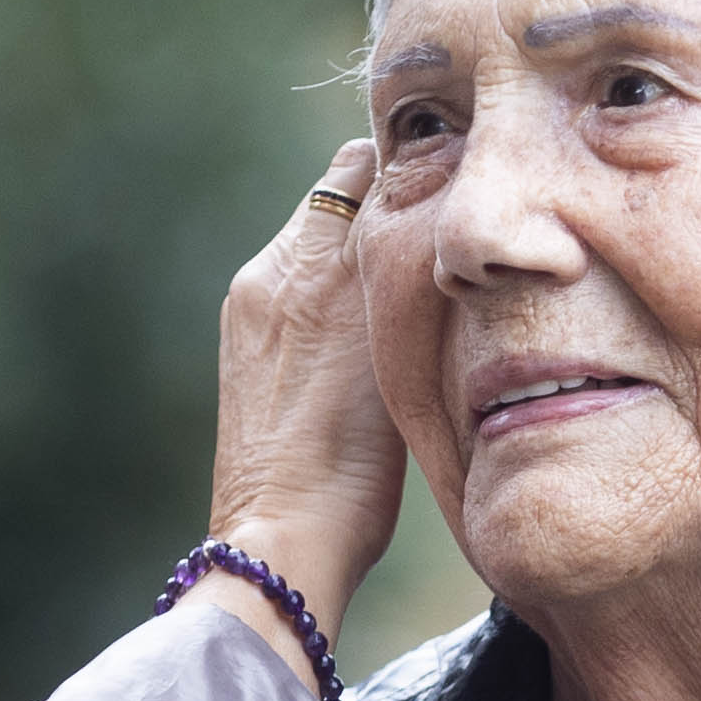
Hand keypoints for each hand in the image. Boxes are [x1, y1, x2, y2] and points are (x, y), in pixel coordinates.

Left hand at [203, 135, 405, 652]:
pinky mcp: (247, 354)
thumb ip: (395, 249)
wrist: (287, 537)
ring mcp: (251, 316)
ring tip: (410, 294)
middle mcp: (266, 275)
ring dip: (363, 258)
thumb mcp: (390, 334)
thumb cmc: (348, 454)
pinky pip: (302, 298)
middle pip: (338, 202)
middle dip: (385, 210)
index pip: (357, 164)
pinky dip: (336, 302)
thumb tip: (422, 178)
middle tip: (441, 237)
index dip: (407, 168)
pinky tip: (368, 342)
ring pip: (323, 252)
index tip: (452, 187)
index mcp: (299, 258)